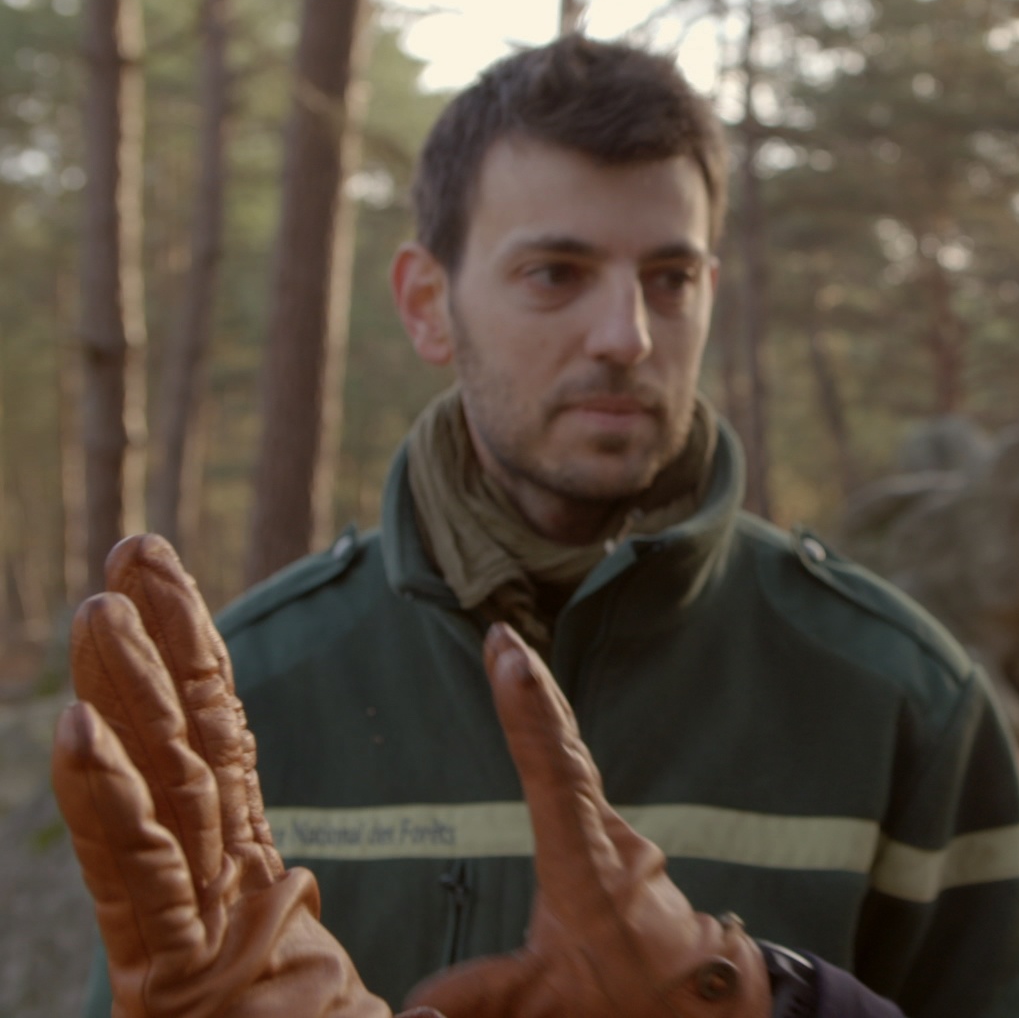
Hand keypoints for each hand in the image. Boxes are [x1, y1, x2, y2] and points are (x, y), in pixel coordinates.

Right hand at [50, 535, 429, 1017]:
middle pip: (183, 755)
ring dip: (126, 700)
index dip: (200, 673)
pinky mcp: (165, 984)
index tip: (172, 592)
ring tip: (102, 610)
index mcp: (254, 906)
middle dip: (154, 652)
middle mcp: (208, 912)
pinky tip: (75, 733)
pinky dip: (103, 806)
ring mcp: (181, 946)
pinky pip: (135, 882)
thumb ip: (435, 1013)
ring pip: (157, 798)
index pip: (225, 760)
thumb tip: (434, 1005)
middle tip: (131, 554)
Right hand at [404, 623, 772, 1017]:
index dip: (529, 717)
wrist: (704, 1005)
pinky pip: (583, 778)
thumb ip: (479, 995)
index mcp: (587, 871)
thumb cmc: (631, 999)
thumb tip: (411, 1009)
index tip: (511, 658)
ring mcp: (620, 839)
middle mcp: (609, 841)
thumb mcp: (549, 1001)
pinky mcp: (621, 844)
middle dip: (533, 692)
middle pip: (568, 752)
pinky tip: (543, 714)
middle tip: (501, 635)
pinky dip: (557, 740)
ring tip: (512, 655)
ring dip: (545, 708)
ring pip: (578, 761)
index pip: (555, 778)